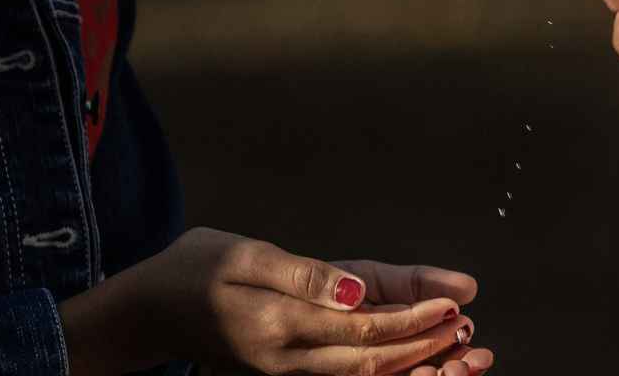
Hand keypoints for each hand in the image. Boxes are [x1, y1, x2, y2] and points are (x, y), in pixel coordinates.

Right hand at [60, 228, 480, 375]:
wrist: (148, 311)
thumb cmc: (194, 269)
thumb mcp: (243, 254)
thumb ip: (302, 275)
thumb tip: (358, 291)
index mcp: (279, 324)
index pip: (362, 327)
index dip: (412, 319)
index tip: (455, 303)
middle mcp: (287, 359)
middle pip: (371, 361)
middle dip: (424, 349)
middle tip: (470, 334)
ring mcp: (286, 371)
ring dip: (412, 368)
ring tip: (460, 356)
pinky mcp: (286, 371)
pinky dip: (384, 372)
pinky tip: (414, 362)